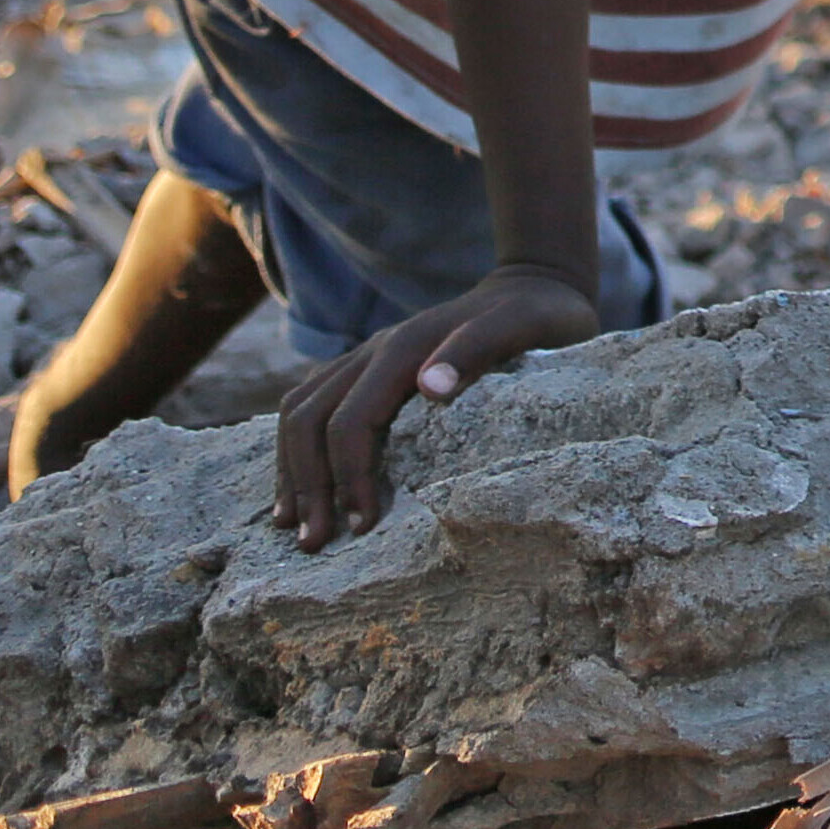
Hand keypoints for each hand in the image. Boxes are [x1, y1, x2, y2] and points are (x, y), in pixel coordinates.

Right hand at [272, 262, 602, 546]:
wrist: (535, 285)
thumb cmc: (537, 316)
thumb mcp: (521, 328)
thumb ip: (477, 350)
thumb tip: (429, 386)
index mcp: (403, 348)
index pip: (352, 421)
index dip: (349, 475)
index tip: (361, 524)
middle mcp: (373, 350)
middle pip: (310, 420)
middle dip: (307, 483)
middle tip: (314, 543)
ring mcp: (365, 357)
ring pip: (299, 412)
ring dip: (291, 469)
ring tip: (292, 524)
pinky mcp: (366, 368)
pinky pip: (310, 405)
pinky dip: (297, 447)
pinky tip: (301, 485)